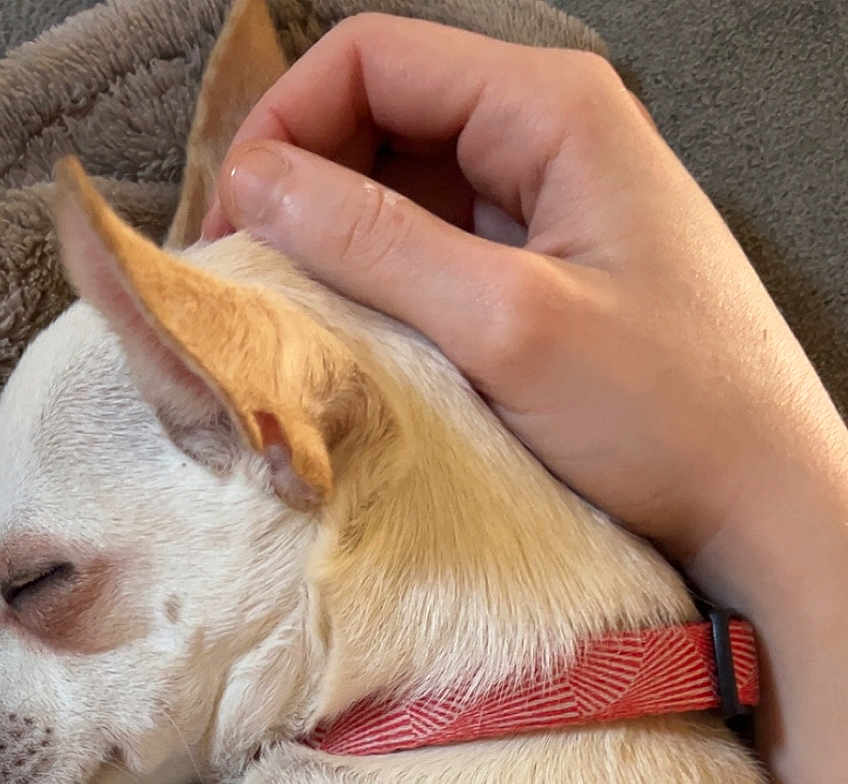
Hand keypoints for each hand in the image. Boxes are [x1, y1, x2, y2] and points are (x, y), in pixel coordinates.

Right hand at [203, 16, 847, 607]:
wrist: (766, 506)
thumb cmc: (670, 417)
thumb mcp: (506, 326)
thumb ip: (376, 244)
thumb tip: (255, 185)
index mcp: (553, 108)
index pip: (372, 59)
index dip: (283, 129)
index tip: (234, 229)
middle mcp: (552, 135)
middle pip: (381, 117)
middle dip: (303, 186)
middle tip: (251, 283)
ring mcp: (553, 205)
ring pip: (404, 188)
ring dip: (339, 243)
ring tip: (297, 320)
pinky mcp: (550, 273)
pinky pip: (441, 250)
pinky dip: (386, 286)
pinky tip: (360, 343)